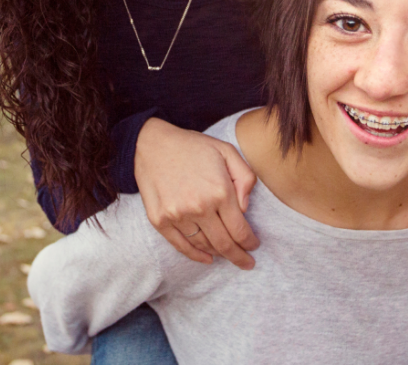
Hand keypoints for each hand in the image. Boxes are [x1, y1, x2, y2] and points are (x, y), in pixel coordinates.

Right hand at [135, 118, 259, 269]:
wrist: (152, 144)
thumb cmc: (193, 147)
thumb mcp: (227, 151)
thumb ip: (245, 178)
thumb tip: (245, 208)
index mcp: (219, 191)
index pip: (240, 230)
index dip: (250, 242)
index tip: (255, 246)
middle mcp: (199, 207)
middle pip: (224, 244)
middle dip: (239, 257)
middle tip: (247, 263)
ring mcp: (177, 216)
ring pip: (204, 246)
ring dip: (219, 254)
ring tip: (228, 254)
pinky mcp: (160, 220)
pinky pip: (181, 246)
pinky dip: (196, 256)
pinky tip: (207, 258)